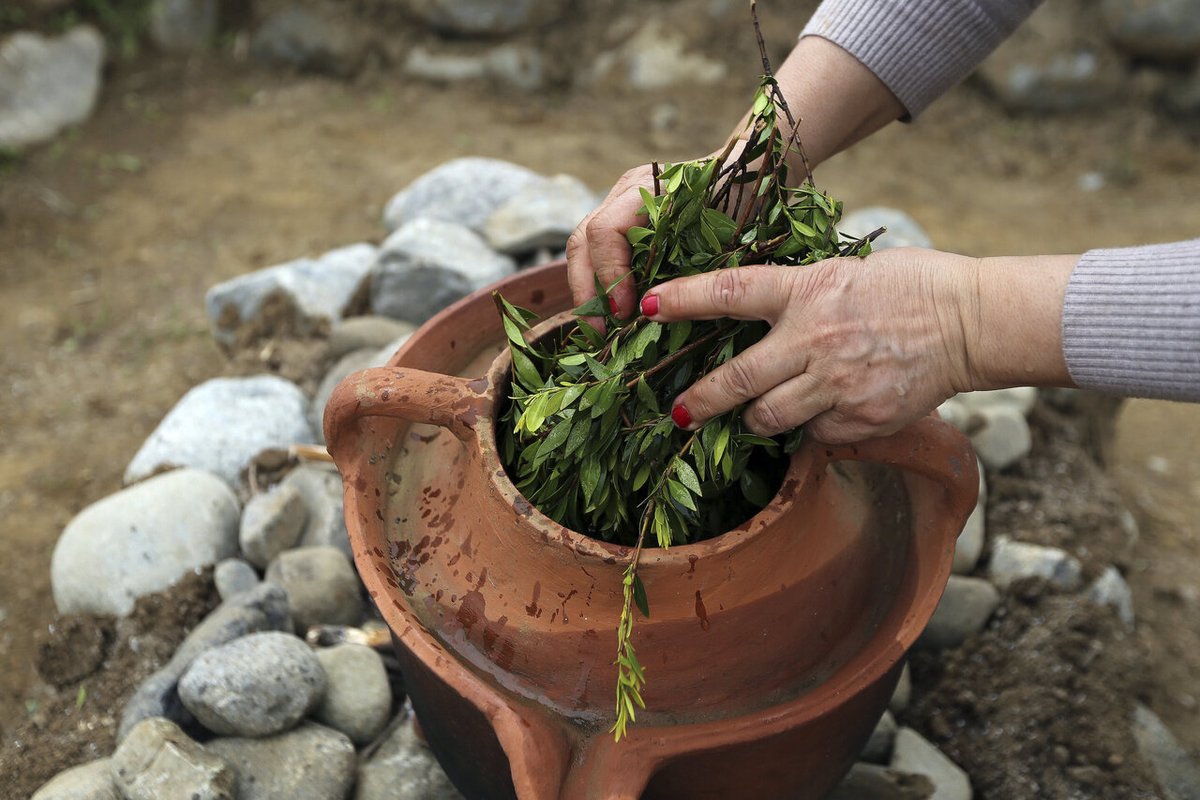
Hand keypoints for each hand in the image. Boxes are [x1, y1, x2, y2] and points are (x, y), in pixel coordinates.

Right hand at [565, 36, 906, 319]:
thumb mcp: (726, 232)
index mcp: (648, 189)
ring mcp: (622, 203)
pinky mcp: (627, 220)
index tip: (625, 312)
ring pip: (585, 248)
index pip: (605, 232)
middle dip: (588, 291)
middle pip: (583, 241)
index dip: (609, 276)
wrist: (755, 171)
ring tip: (602, 330)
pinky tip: (614, 313)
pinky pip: (602, 252)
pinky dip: (603, 284)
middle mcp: (627, 193)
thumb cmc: (747, 200)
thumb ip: (693, 265)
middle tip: (600, 334)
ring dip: (590, 292)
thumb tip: (656, 312)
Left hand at [638, 248, 981, 443]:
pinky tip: (826, 409)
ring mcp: (837, 382)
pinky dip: (811, 426)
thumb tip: (749, 315)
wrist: (969, 321)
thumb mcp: (842, 272)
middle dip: (699, 401)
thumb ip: (795, 295)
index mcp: (807, 289)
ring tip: (762, 409)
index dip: (683, 300)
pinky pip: (814, 434)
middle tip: (678, 412)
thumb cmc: (906, 286)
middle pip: (736, 379)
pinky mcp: (860, 418)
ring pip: (768, 417)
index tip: (646, 307)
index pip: (730, 293)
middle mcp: (814, 338)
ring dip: (756, 416)